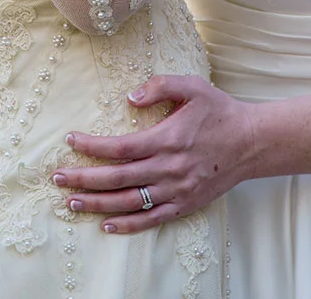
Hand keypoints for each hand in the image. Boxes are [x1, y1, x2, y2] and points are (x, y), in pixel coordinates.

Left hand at [52, 75, 255, 233]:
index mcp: (167, 139)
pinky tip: (106, 224)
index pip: (120, 147)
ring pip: (129, 202)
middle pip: (117, 178)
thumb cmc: (220, 111)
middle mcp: (169, 169)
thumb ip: (160, 85)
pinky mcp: (185, 204)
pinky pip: (151, 219)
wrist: (252, 142)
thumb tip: (129, 97)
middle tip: (57, 178)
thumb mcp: (192, 86)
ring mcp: (176, 190)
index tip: (71, 141)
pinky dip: (128, 224)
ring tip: (72, 202)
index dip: (92, 146)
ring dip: (98, 204)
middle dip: (83, 179)